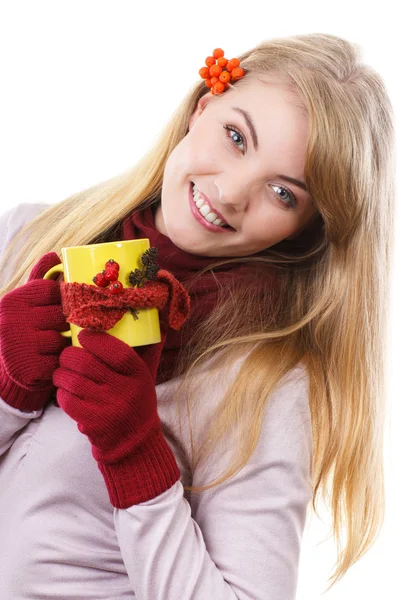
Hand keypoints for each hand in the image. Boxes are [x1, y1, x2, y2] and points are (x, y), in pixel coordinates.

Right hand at [0, 252, 70, 410]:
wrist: (10, 369)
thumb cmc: (27, 329)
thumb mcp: (30, 302)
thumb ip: (42, 279)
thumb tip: (55, 255)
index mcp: (12, 301)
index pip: (53, 290)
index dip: (65, 298)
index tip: (66, 306)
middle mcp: (10, 321)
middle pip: (61, 315)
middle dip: (67, 323)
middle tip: (63, 329)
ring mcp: (17, 346)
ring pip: (62, 339)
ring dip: (65, 344)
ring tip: (55, 346)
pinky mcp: (26, 369)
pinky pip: (59, 361)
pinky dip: (61, 362)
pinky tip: (52, 362)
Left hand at [53, 329, 179, 507]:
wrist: (134, 444)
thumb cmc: (137, 402)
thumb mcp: (147, 377)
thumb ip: (149, 350)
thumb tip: (158, 321)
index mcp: (138, 375)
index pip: (116, 351)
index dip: (96, 339)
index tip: (84, 335)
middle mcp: (123, 391)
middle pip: (86, 363)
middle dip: (69, 355)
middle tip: (67, 355)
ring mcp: (106, 408)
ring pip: (72, 380)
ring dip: (61, 373)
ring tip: (62, 372)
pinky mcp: (91, 423)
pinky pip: (67, 400)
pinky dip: (61, 392)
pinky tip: (65, 390)